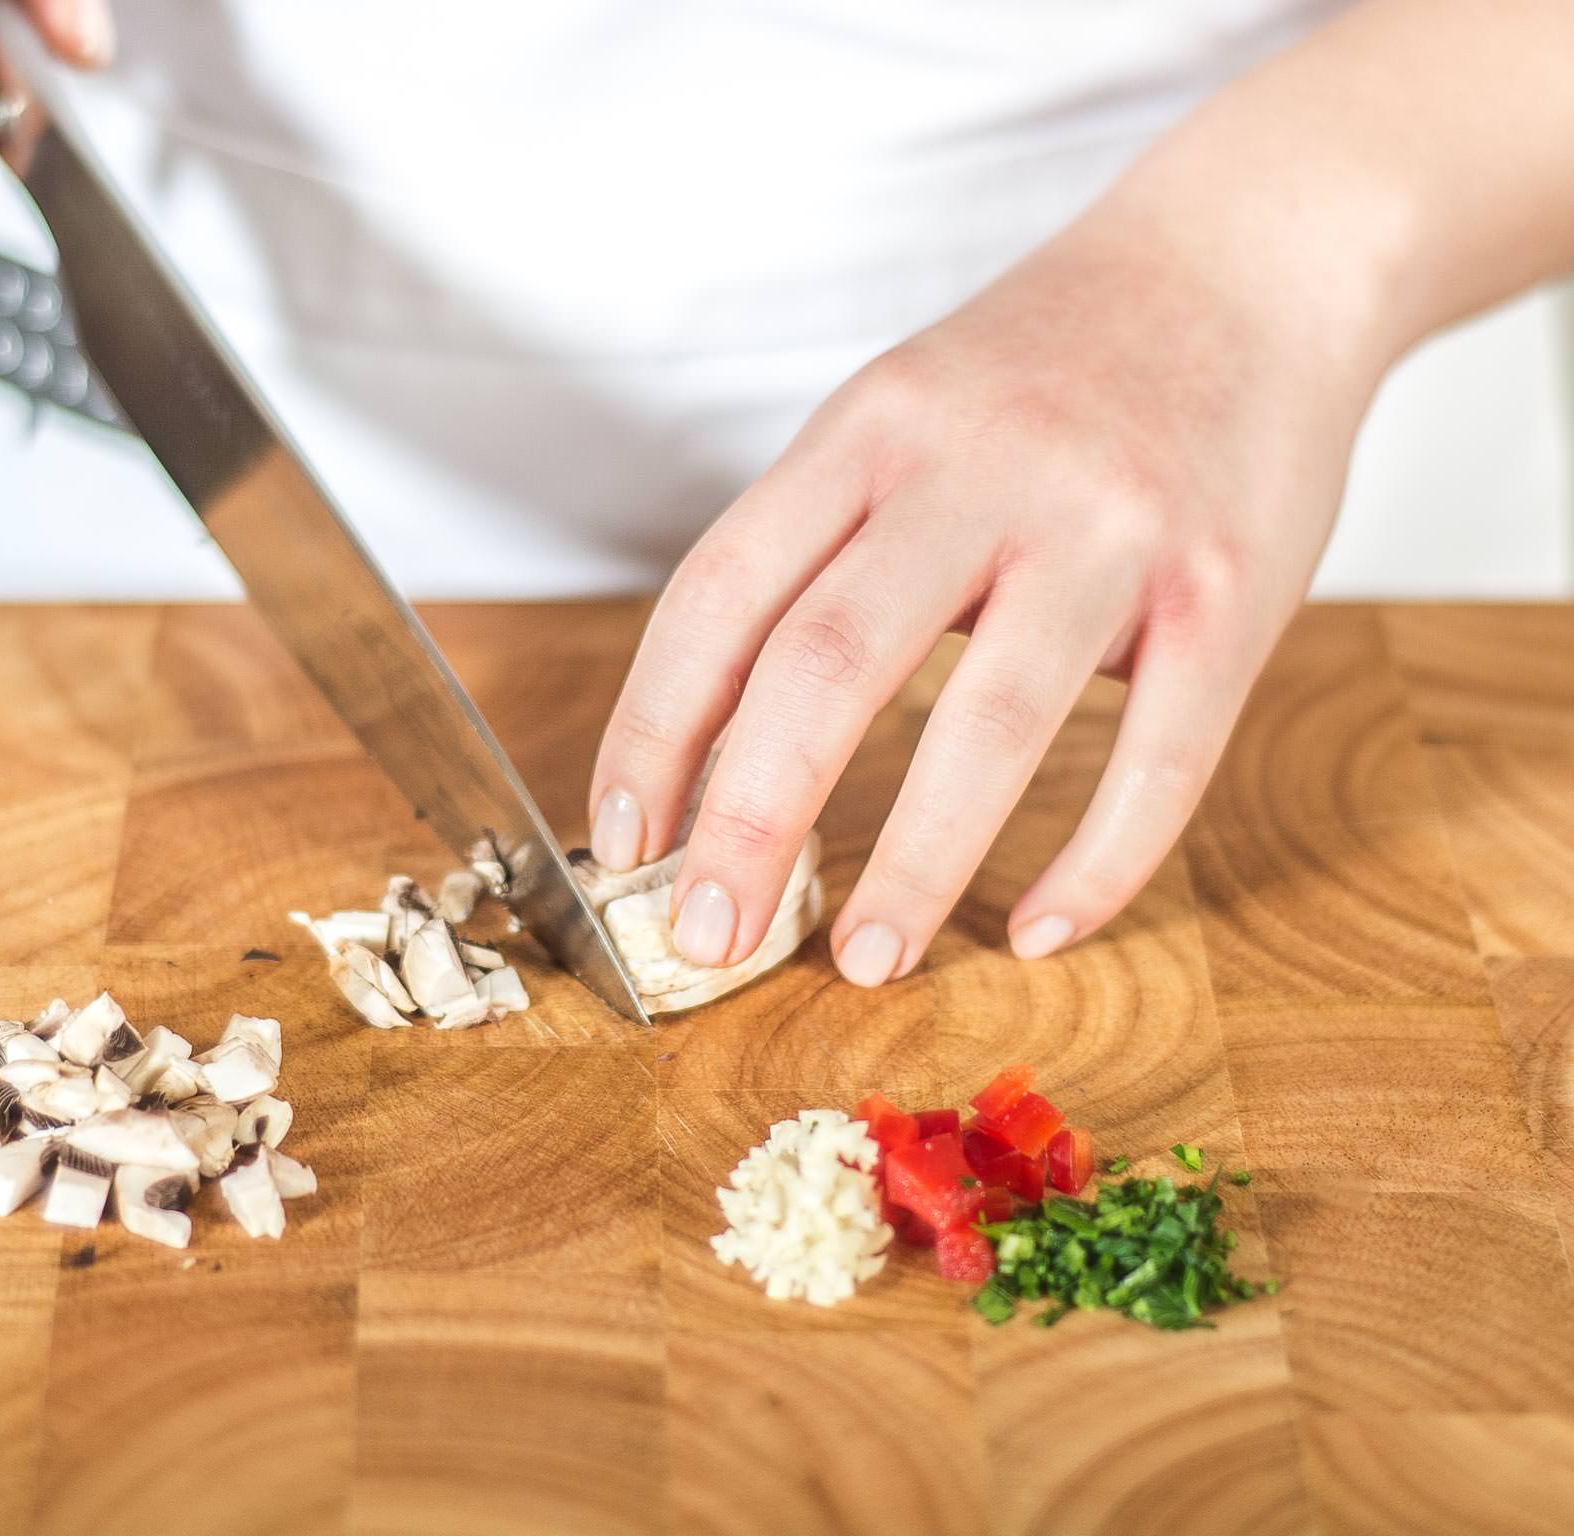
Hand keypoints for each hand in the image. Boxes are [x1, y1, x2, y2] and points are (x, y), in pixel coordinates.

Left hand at [588, 214, 1376, 984]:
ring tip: (864, 959)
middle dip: (751, 822)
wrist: (1247, 258)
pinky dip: (1094, 863)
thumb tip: (715, 744)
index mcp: (871, 431)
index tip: (624, 839)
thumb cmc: (1047, 369)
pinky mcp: (1233, 587)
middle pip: (827, 665)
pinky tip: (1037, 929)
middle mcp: (980, 470)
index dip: (653, 729)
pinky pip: (1161, 757)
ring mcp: (1111, 529)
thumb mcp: (901, 411)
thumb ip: (821, 548)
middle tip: (711, 938)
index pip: (720, 593)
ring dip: (913, 866)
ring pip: (991, 725)